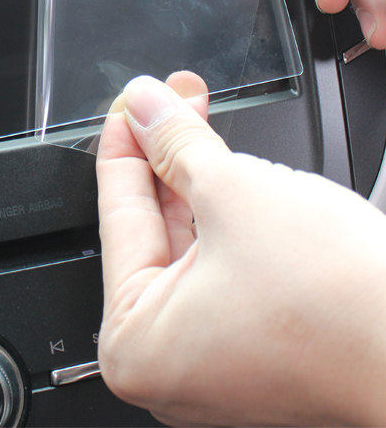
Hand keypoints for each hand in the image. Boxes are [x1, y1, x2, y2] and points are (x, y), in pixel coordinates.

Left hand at [96, 73, 385, 425]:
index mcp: (137, 345)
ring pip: (189, 240)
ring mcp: (214, 357)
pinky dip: (221, 212)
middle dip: (163, 151)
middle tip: (166, 98)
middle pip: (152, 225)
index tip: (129, 104)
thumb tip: (143, 105)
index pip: (116, 216)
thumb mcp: (234, 192)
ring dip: (193, 173)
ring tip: (192, 114)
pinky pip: (220, 263)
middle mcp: (168, 363)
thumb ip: (175, 142)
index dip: (122, 144)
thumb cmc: (345, 306)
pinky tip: (221, 163)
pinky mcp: (255, 344)